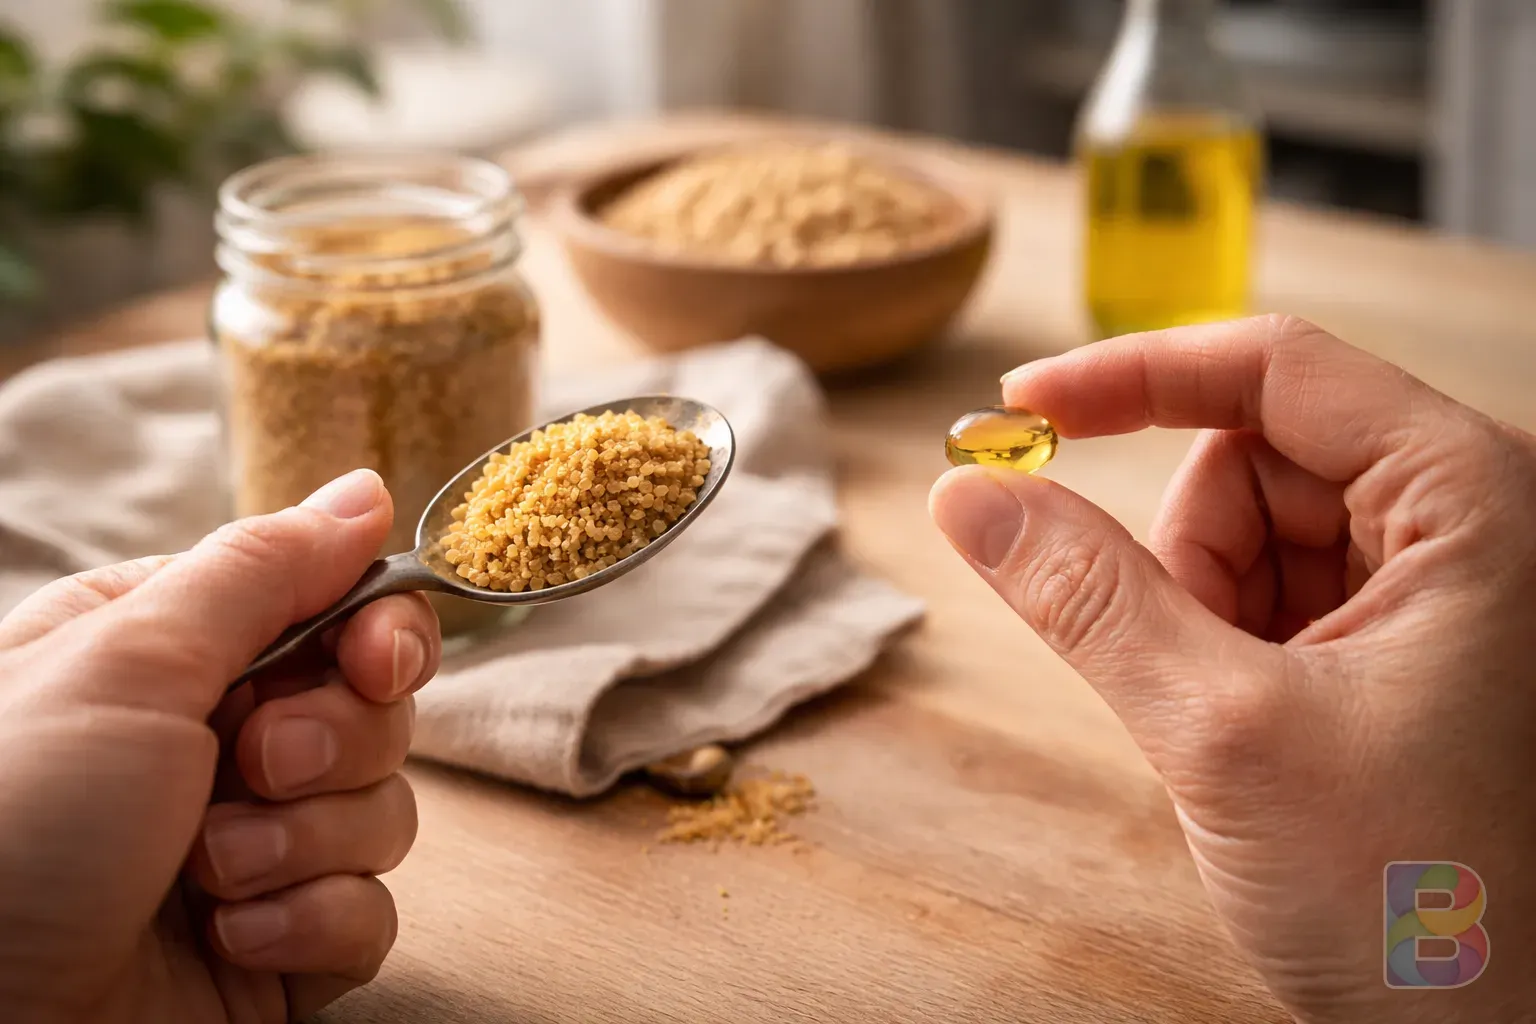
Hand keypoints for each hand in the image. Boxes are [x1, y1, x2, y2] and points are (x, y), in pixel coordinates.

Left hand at [0, 469, 441, 1023]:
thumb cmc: (7, 826)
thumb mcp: (127, 663)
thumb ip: (262, 569)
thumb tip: (364, 493)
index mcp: (175, 655)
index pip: (336, 610)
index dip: (379, 633)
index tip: (376, 662)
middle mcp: (218, 746)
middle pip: (374, 711)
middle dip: (329, 745)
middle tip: (252, 767)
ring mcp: (253, 849)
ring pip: (382, 812)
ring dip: (304, 844)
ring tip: (208, 874)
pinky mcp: (278, 945)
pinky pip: (369, 915)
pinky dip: (310, 927)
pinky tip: (232, 939)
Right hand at [930, 316, 1535, 1022]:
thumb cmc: (1427, 903)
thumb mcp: (1223, 735)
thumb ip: (1086, 598)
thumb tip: (968, 495)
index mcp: (1472, 499)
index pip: (1275, 368)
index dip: (1132, 376)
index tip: (1018, 408)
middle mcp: (1465, 519)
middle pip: (1251, 458)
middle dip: (1187, 560)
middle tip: (1198, 682)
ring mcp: (1433, 583)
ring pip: (1244, 532)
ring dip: (1200, 620)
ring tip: (1243, 729)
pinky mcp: (1397, 640)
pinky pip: (1260, 596)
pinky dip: (1223, 655)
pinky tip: (1261, 738)